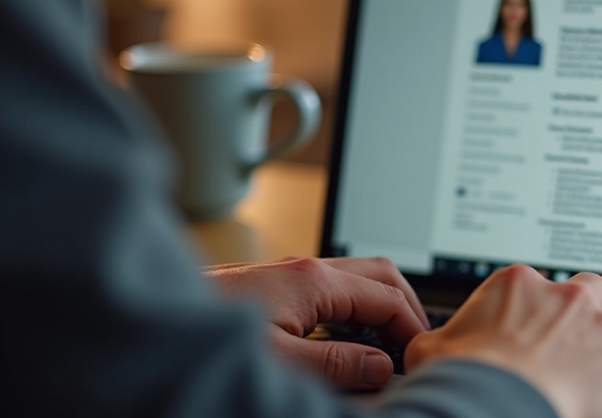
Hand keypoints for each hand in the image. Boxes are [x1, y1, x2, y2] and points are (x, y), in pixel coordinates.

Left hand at [205, 257, 428, 389]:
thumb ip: (335, 364)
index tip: (421, 356)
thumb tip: (380, 366)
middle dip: (406, 306)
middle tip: (416, 344)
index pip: (387, 297)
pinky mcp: (275, 284)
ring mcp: (289, 273)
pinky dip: (354, 308)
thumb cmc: (201, 338)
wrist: (147, 324)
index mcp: (313, 281)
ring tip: (388, 345)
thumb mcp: (278, 361)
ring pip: (358, 276)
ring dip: (380, 305)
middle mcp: (305, 268)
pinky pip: (333, 287)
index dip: (411, 328)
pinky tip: (347, 339)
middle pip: (381, 273)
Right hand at [404, 265, 601, 417]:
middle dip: (596, 304)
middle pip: (596, 289)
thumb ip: (440, 339)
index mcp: (522, 285)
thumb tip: (428, 346)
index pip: (542, 282)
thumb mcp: (432, 349)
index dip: (545, 302)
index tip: (543, 316)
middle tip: (593, 324)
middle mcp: (569, 299)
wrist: (494, 404)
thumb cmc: (463, 378)